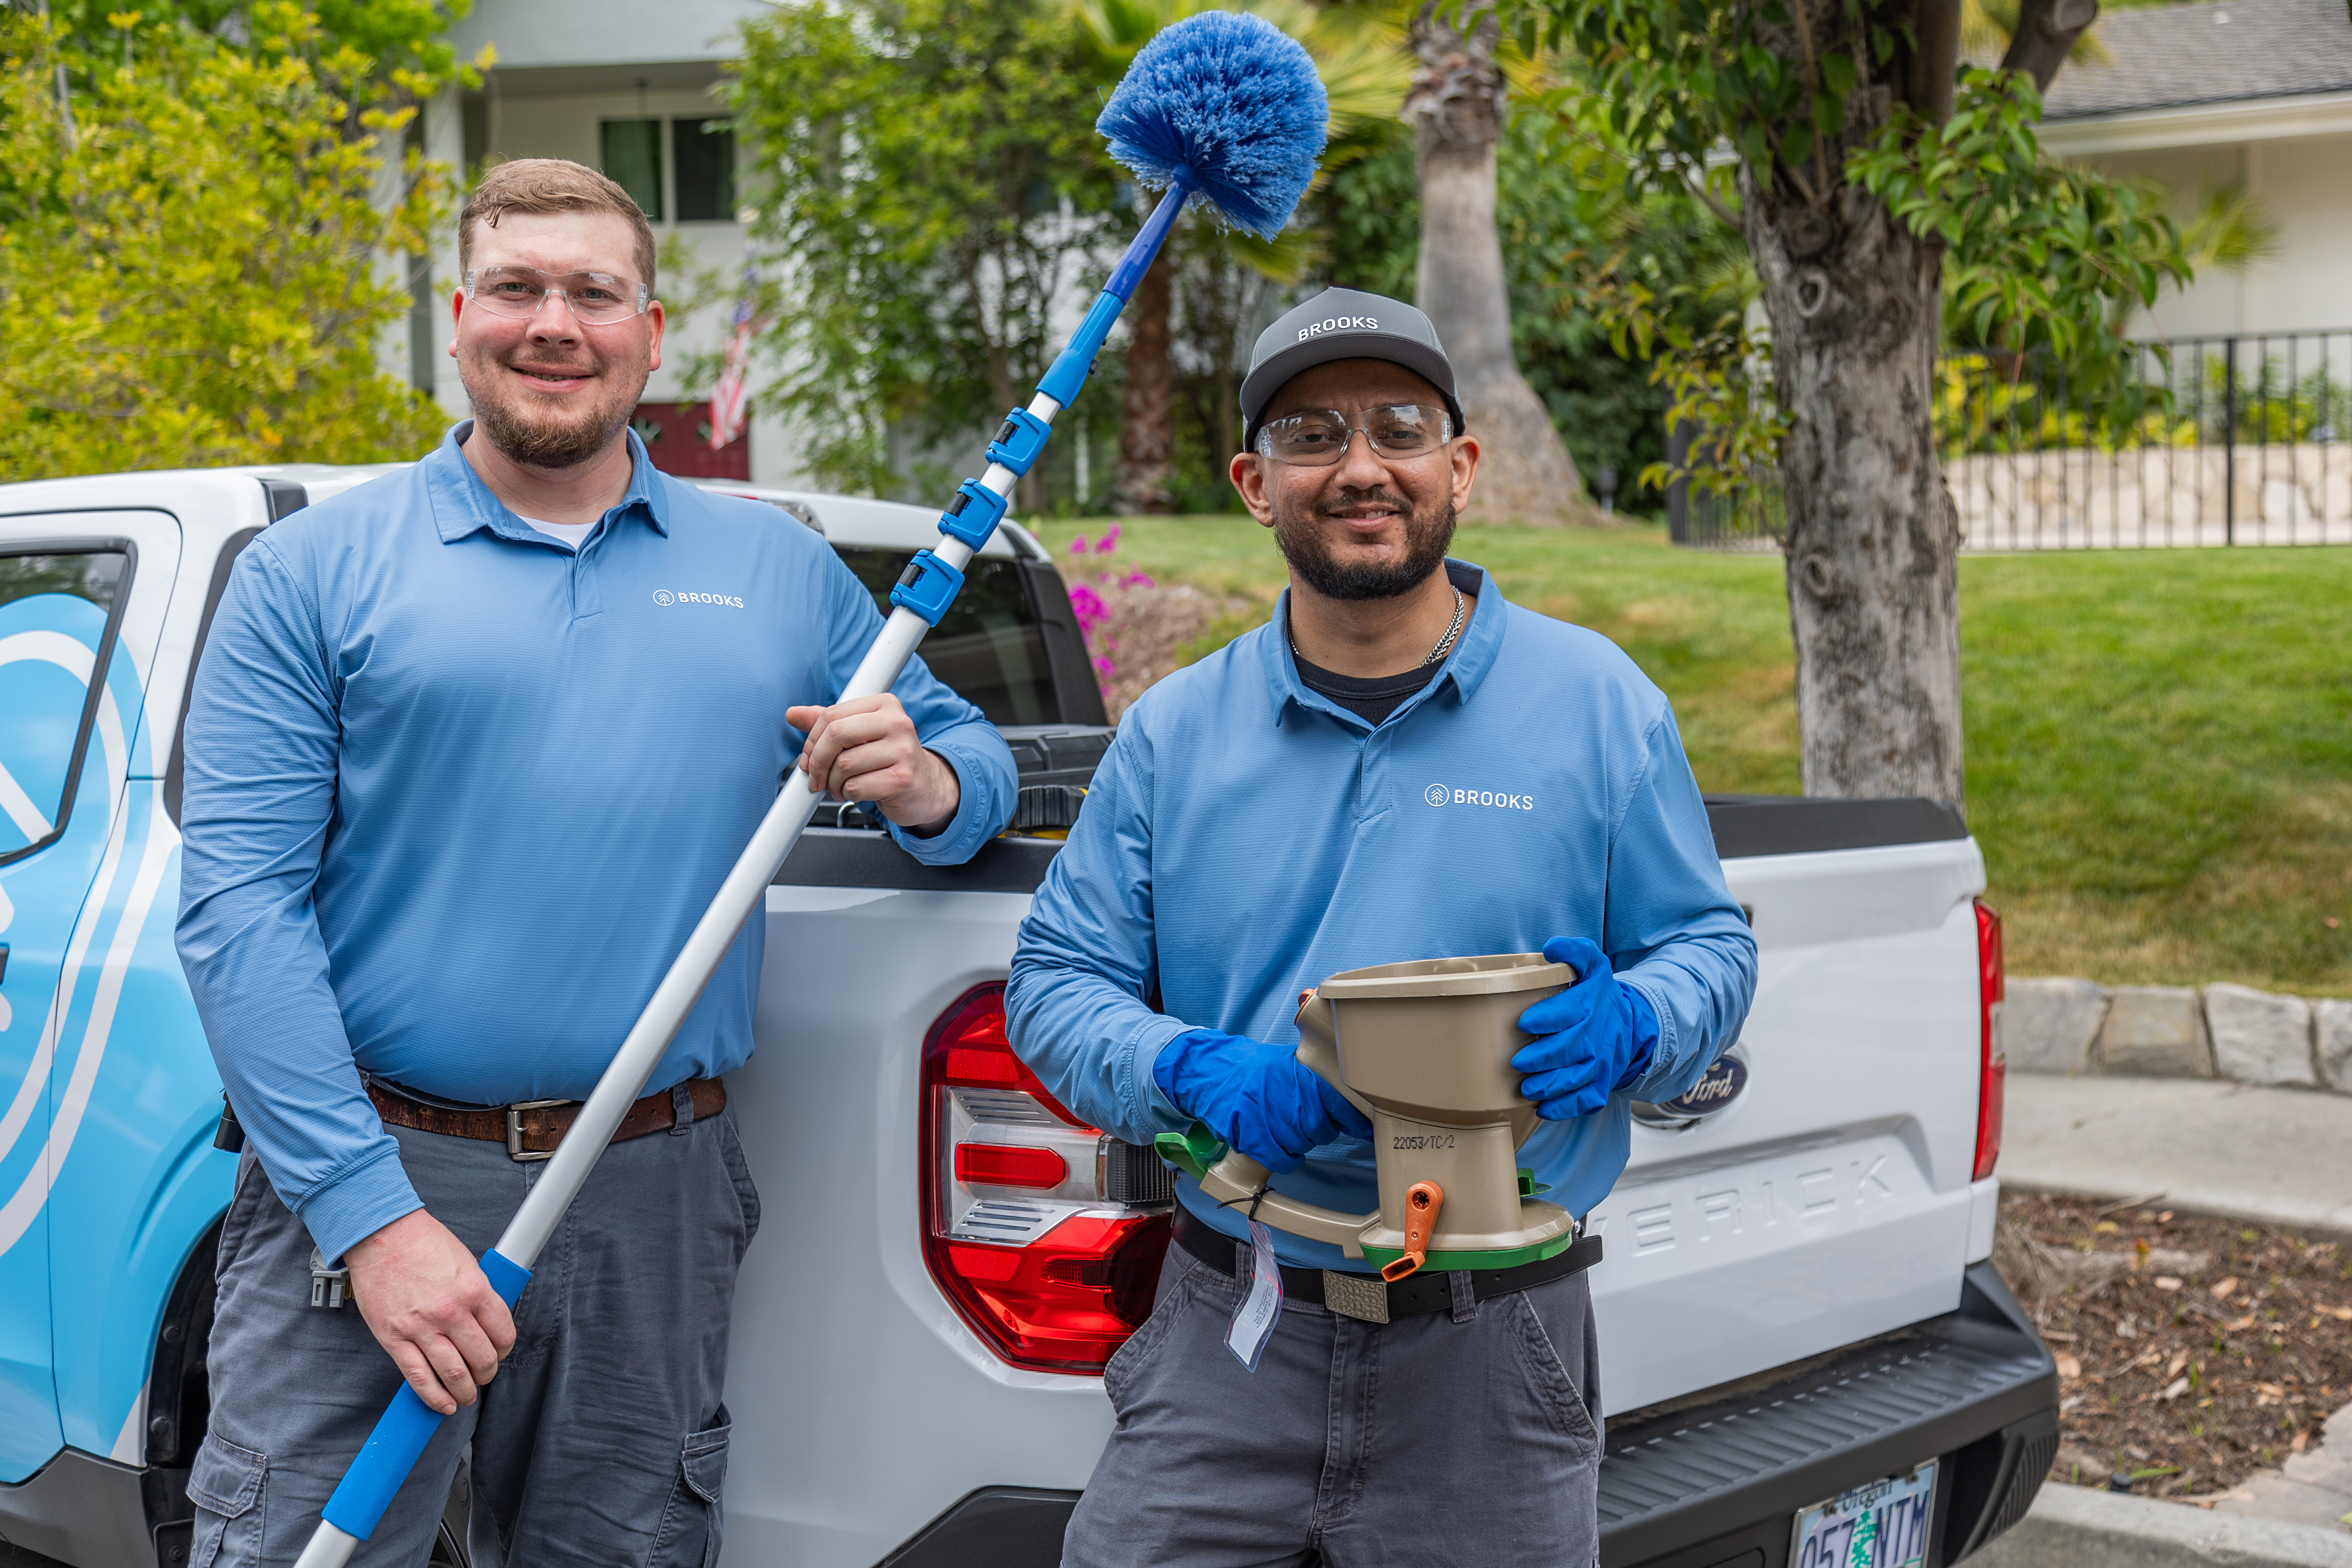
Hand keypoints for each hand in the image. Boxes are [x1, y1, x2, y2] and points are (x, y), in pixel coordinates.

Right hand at [344, 1210, 515, 1415]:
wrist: (382, 1235)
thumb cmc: (423, 1243)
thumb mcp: (466, 1262)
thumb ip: (479, 1293)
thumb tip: (489, 1319)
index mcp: (474, 1289)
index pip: (503, 1332)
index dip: (505, 1348)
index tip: (501, 1351)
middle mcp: (451, 1312)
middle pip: (482, 1358)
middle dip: (488, 1373)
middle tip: (485, 1374)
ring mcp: (421, 1328)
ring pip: (454, 1374)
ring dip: (465, 1391)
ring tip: (467, 1395)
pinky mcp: (394, 1339)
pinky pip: (418, 1377)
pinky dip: (434, 1397)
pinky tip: (444, 1404)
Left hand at [786, 694, 959, 835]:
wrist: (926, 787)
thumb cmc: (890, 759)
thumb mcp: (860, 734)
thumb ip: (828, 723)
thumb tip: (793, 714)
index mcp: (884, 705)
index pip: (832, 714)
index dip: (811, 739)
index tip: (808, 756)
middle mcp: (897, 723)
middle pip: (836, 735)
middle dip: (817, 761)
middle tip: (815, 775)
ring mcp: (903, 751)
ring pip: (843, 765)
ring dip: (832, 783)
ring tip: (841, 786)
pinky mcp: (902, 779)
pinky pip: (856, 787)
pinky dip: (847, 794)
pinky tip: (856, 792)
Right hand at [1154, 1028, 1372, 1173]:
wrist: (1211, 1071)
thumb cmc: (1251, 1069)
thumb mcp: (1286, 1062)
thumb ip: (1312, 1079)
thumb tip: (1344, 1099)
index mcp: (1302, 1077)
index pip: (1340, 1106)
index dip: (1356, 1122)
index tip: (1367, 1130)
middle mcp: (1291, 1099)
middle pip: (1322, 1130)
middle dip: (1318, 1130)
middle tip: (1306, 1122)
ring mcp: (1272, 1120)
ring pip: (1302, 1145)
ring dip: (1298, 1142)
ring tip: (1284, 1128)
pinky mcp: (1254, 1138)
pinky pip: (1283, 1160)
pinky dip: (1286, 1159)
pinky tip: (1280, 1149)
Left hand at [1512, 937, 1659, 1119]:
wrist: (1631, 1023)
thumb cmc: (1598, 994)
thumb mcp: (1592, 964)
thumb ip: (1573, 951)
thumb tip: (1551, 946)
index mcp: (1589, 1006)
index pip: (1568, 1012)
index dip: (1546, 1018)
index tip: (1524, 1022)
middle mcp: (1595, 1037)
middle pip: (1568, 1051)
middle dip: (1542, 1058)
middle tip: (1517, 1062)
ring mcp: (1599, 1063)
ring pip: (1576, 1079)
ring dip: (1550, 1087)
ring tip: (1526, 1089)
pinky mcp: (1600, 1084)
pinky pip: (1586, 1100)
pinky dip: (1566, 1108)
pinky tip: (1544, 1109)